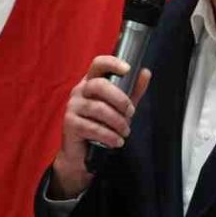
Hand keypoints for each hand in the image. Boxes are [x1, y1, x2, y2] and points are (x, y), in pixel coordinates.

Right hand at [48, 57, 151, 197]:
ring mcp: (72, 107)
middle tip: (131, 113)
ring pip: (98, 109)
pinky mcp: (70, 123)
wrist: (81, 153)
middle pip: (99, 85)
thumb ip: (132, 90)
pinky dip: (109, 136)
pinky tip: (116, 141)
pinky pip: (93, 127)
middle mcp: (79, 91)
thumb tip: (145, 73)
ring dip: (117, 122)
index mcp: (91, 82)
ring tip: (125, 131)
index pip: (98, 64)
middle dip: (120, 99)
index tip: (128, 69)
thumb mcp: (120, 107)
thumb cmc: (101, 126)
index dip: (112, 63)